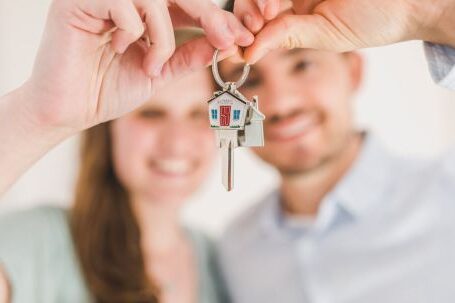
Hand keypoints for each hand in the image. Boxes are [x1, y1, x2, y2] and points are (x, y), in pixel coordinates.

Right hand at [22, 0, 252, 132]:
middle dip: (208, 15)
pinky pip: (121, 1)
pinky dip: (132, 28)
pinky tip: (118, 47)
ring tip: (151, 66)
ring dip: (162, 34)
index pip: (187, 5)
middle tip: (227, 38)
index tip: (242, 37)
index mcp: (144, 14)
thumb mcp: (160, 73)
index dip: (216, 18)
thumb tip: (224, 44)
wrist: (70, 111)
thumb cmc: (108, 90)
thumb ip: (188, 56)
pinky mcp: (78, 1)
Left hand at [233, 0, 454, 62]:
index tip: (233, 45)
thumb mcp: (324, 35)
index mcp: (295, 15)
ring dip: (259, 0)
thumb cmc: (371, 21)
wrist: (407, 3)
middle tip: (254, 24)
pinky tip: (274, 4)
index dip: (243, 29)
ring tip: (269, 11)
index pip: (258, 19)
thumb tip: (248, 54)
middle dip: (247, 12)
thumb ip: (287, 36)